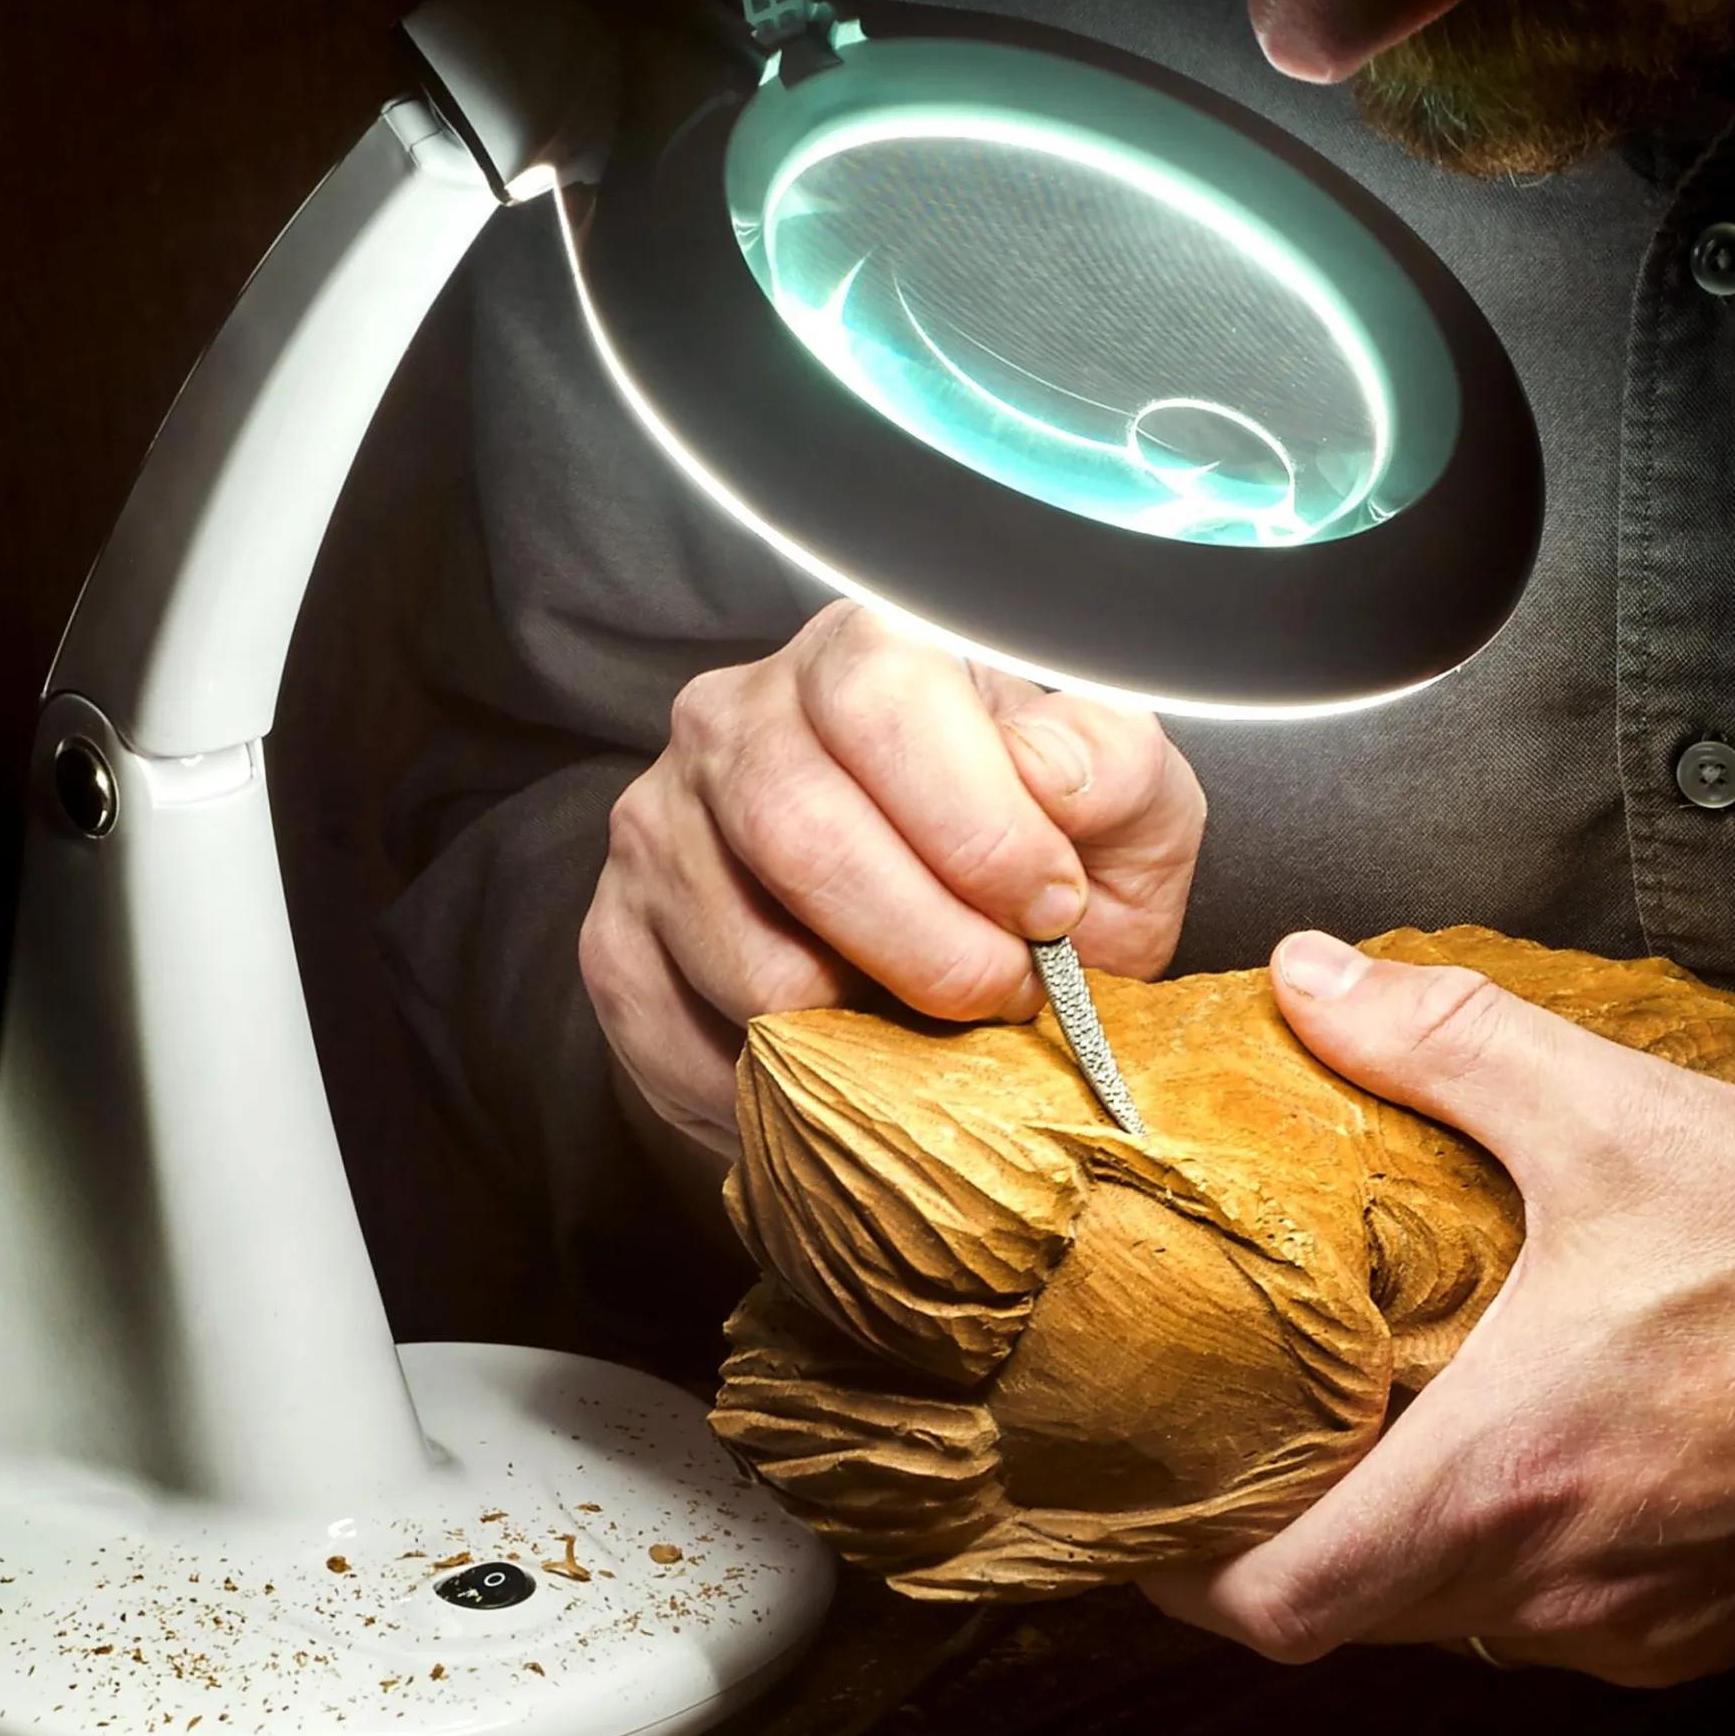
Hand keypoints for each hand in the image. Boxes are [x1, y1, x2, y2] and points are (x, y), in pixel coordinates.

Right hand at [579, 600, 1205, 1156]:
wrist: (938, 936)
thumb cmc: (1037, 852)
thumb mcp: (1120, 804)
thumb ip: (1113, 773)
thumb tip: (1047, 772)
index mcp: (862, 649)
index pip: (884, 706)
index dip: (976, 827)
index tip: (1054, 910)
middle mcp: (732, 714)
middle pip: (800, 832)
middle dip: (930, 948)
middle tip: (1006, 995)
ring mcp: (656, 826)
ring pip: (745, 956)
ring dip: (867, 1028)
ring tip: (937, 1034)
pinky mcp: (614, 938)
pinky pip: (677, 1037)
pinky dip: (783, 1086)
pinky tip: (850, 1072)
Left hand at [1144, 931, 1734, 1684]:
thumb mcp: (1617, 1112)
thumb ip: (1441, 1041)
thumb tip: (1314, 983)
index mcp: (1510, 1474)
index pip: (1280, 1601)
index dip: (1183, 1562)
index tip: (1140, 1495)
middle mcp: (1559, 1585)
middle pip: (1347, 1614)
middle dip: (1272, 1534)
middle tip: (1234, 1428)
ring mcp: (1633, 1625)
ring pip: (1443, 1619)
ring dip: (1384, 1538)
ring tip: (1354, 1423)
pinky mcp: (1698, 1626)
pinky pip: (1542, 1616)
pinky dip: (1487, 1548)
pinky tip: (1504, 1442)